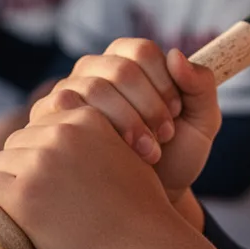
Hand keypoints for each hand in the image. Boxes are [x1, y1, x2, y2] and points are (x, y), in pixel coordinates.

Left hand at [0, 105, 224, 248]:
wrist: (145, 248)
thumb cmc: (139, 208)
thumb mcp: (126, 153)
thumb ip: (102, 134)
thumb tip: (76, 119)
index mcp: (88, 117)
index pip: (42, 124)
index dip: (41, 150)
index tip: (46, 176)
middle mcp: (62, 133)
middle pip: (17, 141)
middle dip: (20, 167)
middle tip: (35, 197)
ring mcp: (41, 164)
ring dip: (3, 184)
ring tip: (20, 209)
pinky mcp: (24, 196)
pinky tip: (0, 215)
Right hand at [30, 39, 221, 202]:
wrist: (149, 197)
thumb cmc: (175, 156)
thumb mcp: (200, 122)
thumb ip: (200, 86)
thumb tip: (175, 55)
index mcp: (128, 60)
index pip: (142, 51)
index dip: (164, 81)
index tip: (177, 112)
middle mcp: (94, 70)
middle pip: (120, 69)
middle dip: (149, 105)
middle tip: (165, 135)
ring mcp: (69, 93)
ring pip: (94, 88)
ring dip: (127, 121)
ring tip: (149, 151)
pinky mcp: (49, 119)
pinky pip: (66, 110)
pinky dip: (98, 133)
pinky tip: (117, 156)